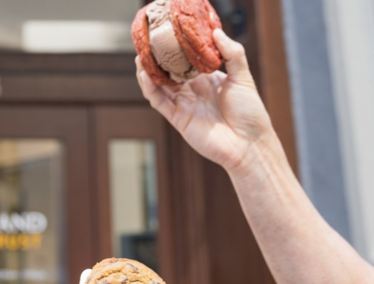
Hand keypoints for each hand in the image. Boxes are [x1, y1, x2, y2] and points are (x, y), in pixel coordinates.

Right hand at [137, 29, 278, 174]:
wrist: (248, 143)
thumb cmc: (250, 113)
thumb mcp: (243, 77)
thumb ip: (232, 53)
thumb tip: (216, 32)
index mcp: (207, 80)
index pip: (187, 62)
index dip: (177, 50)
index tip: (170, 34)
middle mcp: (193, 92)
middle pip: (169, 74)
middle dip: (158, 60)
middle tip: (149, 44)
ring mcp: (184, 105)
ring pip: (159, 87)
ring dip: (148, 73)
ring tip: (141, 57)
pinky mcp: (178, 119)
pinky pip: (159, 102)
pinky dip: (150, 89)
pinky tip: (145, 75)